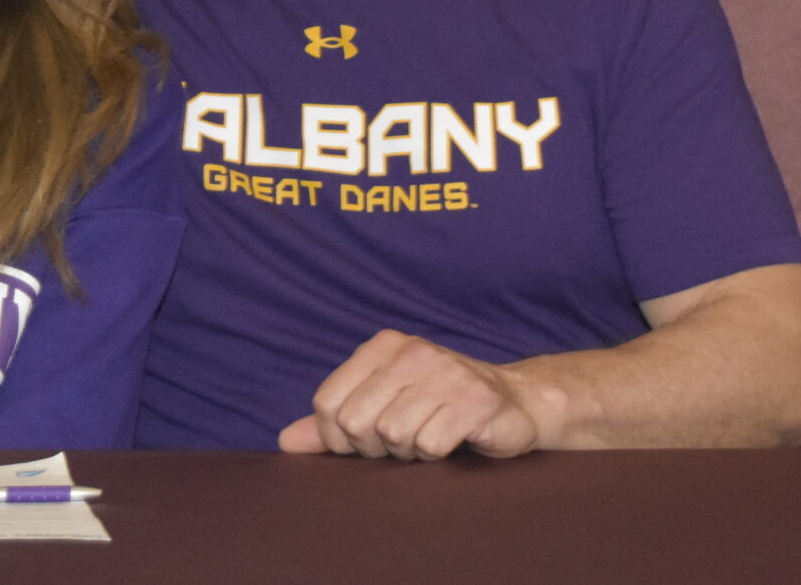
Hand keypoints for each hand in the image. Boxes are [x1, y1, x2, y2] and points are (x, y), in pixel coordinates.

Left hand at [277, 330, 540, 459]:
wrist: (515, 404)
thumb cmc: (437, 408)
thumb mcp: (381, 407)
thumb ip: (332, 425)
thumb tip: (285, 442)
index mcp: (382, 346)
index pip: (327, 404)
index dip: (338, 439)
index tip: (365, 443)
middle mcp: (412, 351)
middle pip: (357, 422)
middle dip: (375, 447)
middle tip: (403, 442)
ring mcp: (446, 372)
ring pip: (394, 435)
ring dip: (410, 452)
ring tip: (430, 437)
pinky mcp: (476, 399)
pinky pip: (430, 444)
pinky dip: (437, 455)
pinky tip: (453, 441)